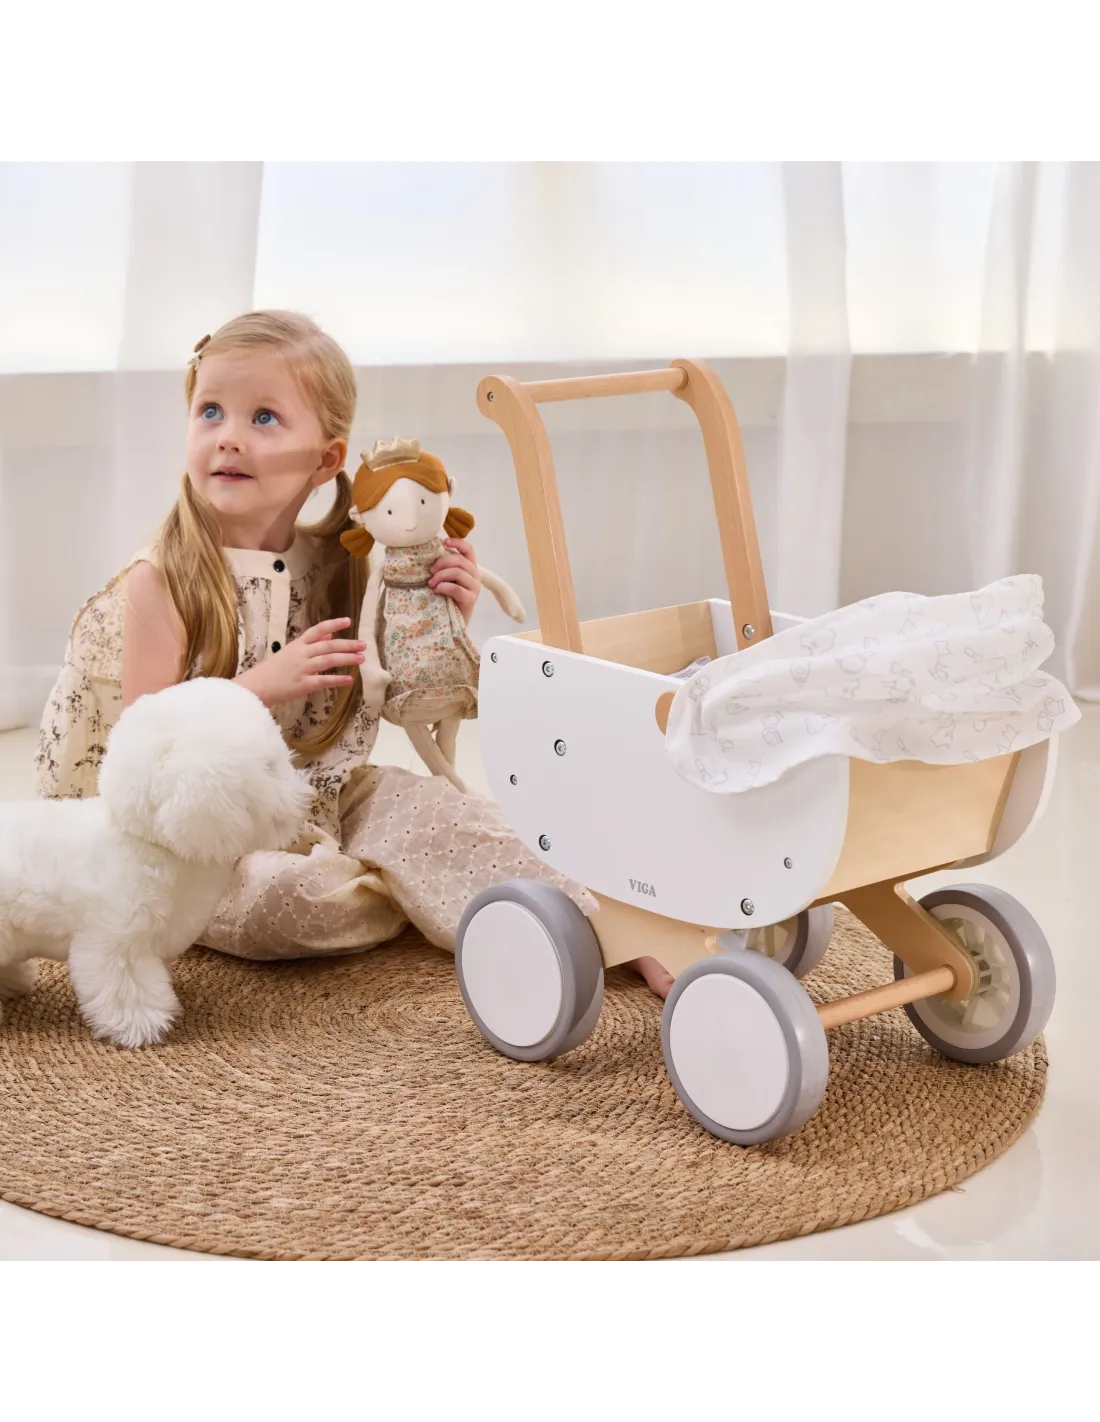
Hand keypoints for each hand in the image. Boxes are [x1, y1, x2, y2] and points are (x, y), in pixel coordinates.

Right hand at [235, 618, 366, 708]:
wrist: (255, 686)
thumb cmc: (273, 670)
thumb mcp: (290, 652)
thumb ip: (310, 643)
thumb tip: (329, 634)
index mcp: (298, 644)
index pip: (317, 630)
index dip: (333, 624)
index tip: (348, 621)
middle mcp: (301, 654)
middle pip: (328, 645)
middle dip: (347, 644)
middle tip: (363, 645)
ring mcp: (302, 668)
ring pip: (328, 660)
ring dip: (347, 659)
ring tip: (361, 658)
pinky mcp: (302, 684)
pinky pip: (323, 681)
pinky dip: (337, 680)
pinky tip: (349, 680)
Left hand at [430, 538, 481, 623]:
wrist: (454, 621)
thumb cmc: (448, 597)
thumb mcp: (447, 579)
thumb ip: (445, 567)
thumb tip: (430, 555)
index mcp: (470, 567)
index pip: (468, 549)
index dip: (457, 542)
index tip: (444, 542)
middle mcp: (475, 575)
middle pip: (459, 560)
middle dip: (441, 563)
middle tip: (430, 572)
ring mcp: (474, 587)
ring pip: (457, 572)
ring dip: (440, 576)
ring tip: (431, 584)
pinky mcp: (470, 599)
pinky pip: (456, 588)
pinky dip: (443, 587)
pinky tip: (436, 590)